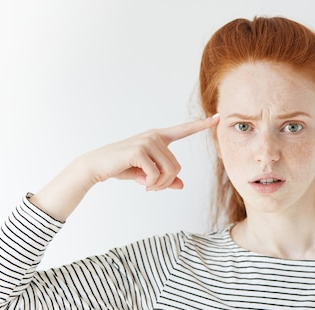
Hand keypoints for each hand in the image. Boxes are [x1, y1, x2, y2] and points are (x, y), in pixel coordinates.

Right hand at [83, 116, 218, 190]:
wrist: (97, 166)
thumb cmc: (123, 167)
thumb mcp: (147, 174)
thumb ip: (165, 179)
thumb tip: (181, 185)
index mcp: (159, 138)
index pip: (184, 130)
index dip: (201, 125)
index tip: (217, 118)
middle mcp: (155, 136)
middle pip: (177, 167)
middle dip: (166, 183)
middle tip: (151, 186)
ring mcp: (148, 141)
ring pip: (169, 171)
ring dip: (159, 184)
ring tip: (145, 183)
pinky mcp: (139, 150)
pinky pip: (156, 175)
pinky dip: (150, 183)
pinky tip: (139, 181)